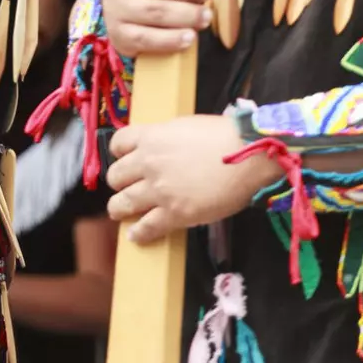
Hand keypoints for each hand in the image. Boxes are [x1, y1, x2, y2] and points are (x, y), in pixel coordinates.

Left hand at [106, 114, 277, 242]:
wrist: (246, 155)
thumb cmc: (223, 136)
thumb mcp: (184, 127)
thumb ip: (166, 139)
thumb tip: (164, 148)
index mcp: (150, 137)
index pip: (118, 144)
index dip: (119, 153)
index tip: (124, 159)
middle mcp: (147, 163)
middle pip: (116, 176)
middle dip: (119, 182)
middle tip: (127, 188)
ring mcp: (158, 189)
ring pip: (123, 202)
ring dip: (119, 208)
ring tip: (120, 213)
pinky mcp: (174, 213)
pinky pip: (147, 227)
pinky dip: (138, 233)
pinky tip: (135, 236)